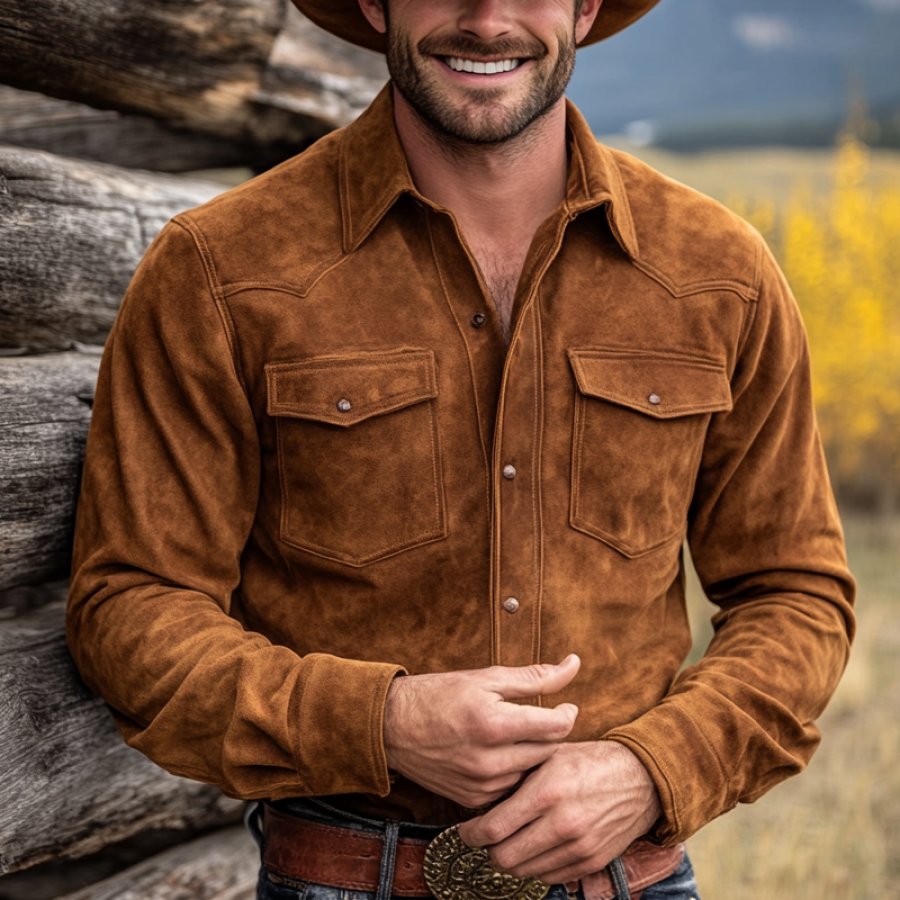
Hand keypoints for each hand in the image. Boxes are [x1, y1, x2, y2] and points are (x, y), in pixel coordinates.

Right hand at [383, 655, 579, 807]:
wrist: (392, 727)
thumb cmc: (438, 695)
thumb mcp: (486, 677)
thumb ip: (534, 677)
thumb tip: (573, 665)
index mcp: (494, 724)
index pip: (557, 727)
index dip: (567, 714)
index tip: (565, 706)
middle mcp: (489, 760)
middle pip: (548, 752)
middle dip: (549, 734)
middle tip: (540, 719)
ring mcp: (481, 784)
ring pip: (531, 772)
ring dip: (532, 755)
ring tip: (518, 736)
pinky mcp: (473, 799)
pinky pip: (510, 787)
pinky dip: (513, 771)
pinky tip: (500, 754)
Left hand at [457, 740, 660, 884]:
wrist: (641, 779)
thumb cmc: (590, 761)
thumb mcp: (550, 755)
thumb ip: (518, 773)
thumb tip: (483, 790)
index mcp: (547, 792)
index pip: (494, 828)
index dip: (472, 833)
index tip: (467, 829)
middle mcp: (561, 824)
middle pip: (504, 858)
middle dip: (489, 849)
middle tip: (487, 836)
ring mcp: (578, 847)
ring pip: (524, 871)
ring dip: (512, 859)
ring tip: (511, 839)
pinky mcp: (590, 862)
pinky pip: (548, 876)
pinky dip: (536, 865)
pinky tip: (537, 845)